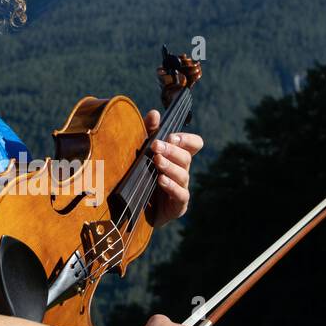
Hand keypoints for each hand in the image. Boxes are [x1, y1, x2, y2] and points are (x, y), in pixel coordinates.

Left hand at [143, 108, 203, 226]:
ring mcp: (182, 189)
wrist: (131, 211)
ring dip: (170, 166)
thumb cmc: (140, 177)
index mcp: (177, 158)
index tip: (172, 136)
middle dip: (172, 150)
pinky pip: (181, 194)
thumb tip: (155, 113)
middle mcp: (182, 172)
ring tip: (157, 161)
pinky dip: (171, 186)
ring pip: (183, 174)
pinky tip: (161, 180)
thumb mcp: (142, 152)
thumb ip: (149, 132)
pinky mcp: (178, 206)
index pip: (194, 144)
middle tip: (156, 146)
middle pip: (186, 157)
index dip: (187, 139)